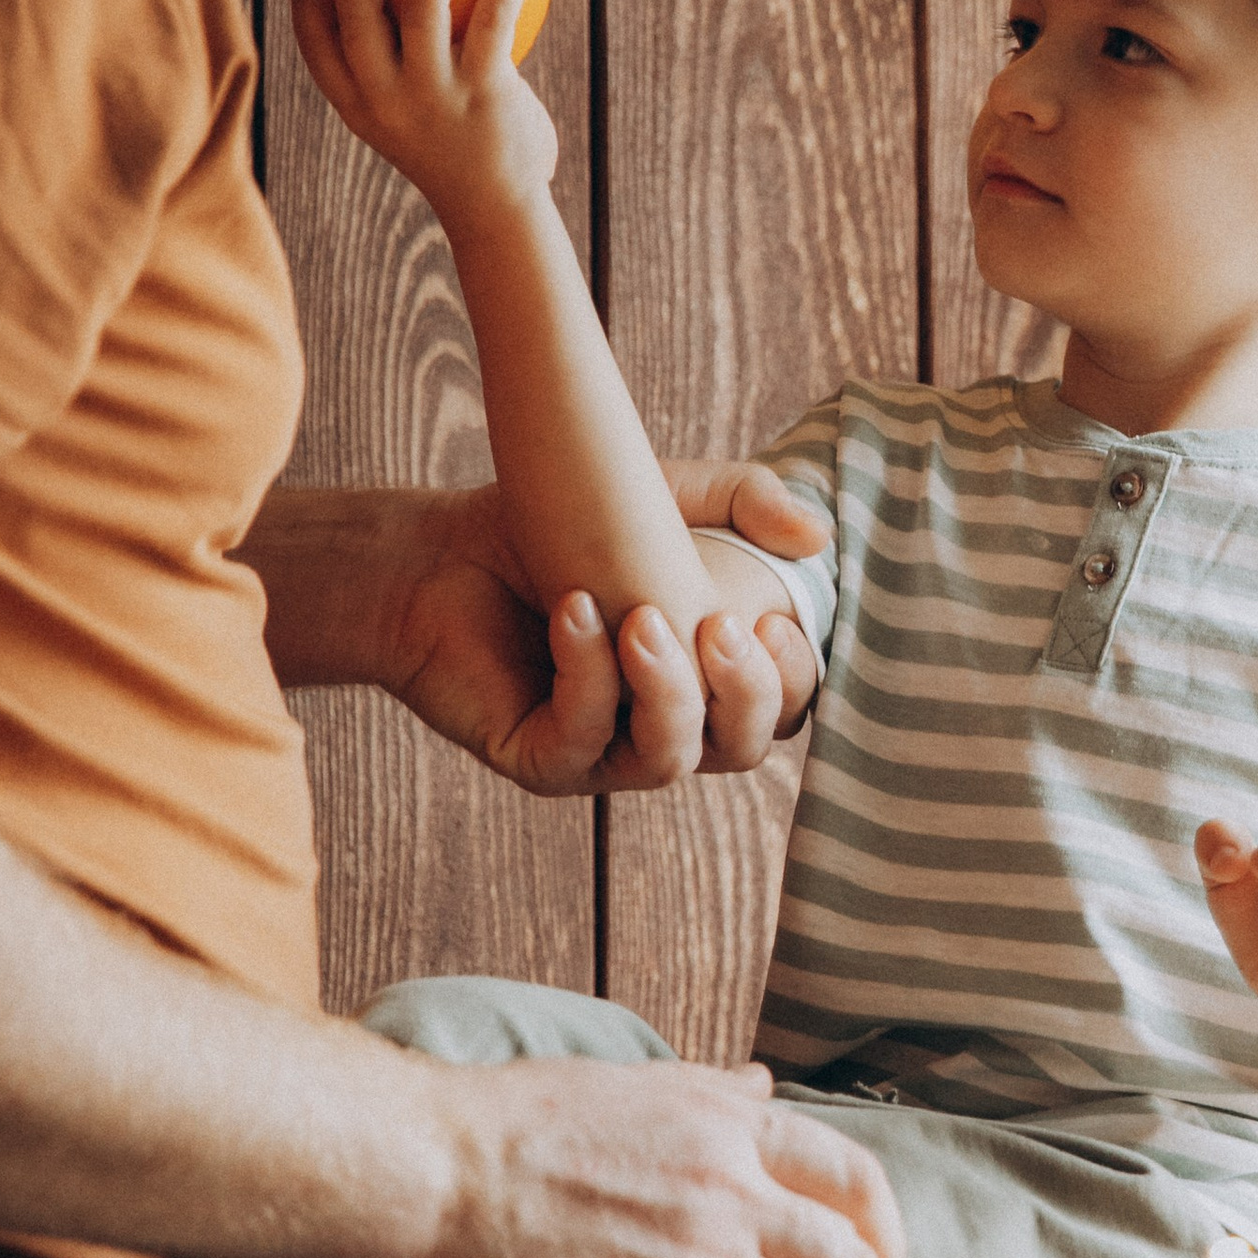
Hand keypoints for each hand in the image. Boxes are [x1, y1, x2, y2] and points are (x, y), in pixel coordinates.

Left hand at [286, 468, 821, 797]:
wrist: (439, 550)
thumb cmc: (556, 527)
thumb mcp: (666, 496)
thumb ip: (746, 499)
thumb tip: (819, 535)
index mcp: (707, 679)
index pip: (780, 706)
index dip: (792, 677)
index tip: (772, 618)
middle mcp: (664, 726)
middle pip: (742, 746)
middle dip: (745, 693)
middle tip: (719, 624)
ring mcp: (604, 752)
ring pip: (670, 757)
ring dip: (667, 691)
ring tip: (639, 616)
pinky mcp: (541, 761)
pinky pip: (582, 738)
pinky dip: (586, 674)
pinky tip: (573, 611)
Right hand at [288, 0, 555, 232]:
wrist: (495, 209)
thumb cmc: (451, 150)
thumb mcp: (405, 117)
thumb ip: (390, 66)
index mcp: (357, 105)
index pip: (314, 44)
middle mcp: (386, 100)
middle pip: (357, 17)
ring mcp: (434, 98)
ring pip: (423, 10)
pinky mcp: (484, 95)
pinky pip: (492, 23)